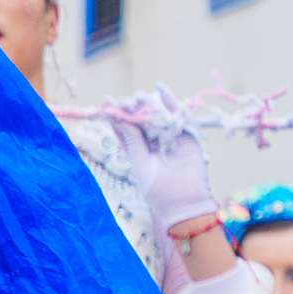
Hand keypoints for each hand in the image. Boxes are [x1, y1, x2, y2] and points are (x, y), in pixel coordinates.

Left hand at [112, 93, 216, 233]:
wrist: (185, 204)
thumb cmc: (158, 190)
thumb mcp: (141, 163)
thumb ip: (132, 140)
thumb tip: (118, 118)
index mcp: (136, 151)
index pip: (124, 129)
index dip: (116, 114)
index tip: (107, 101)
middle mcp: (151, 142)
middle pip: (140, 119)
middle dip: (132, 108)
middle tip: (125, 100)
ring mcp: (168, 138)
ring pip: (157, 116)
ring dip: (148, 104)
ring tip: (140, 96)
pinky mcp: (186, 136)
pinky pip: (178, 116)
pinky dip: (171, 102)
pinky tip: (161, 89)